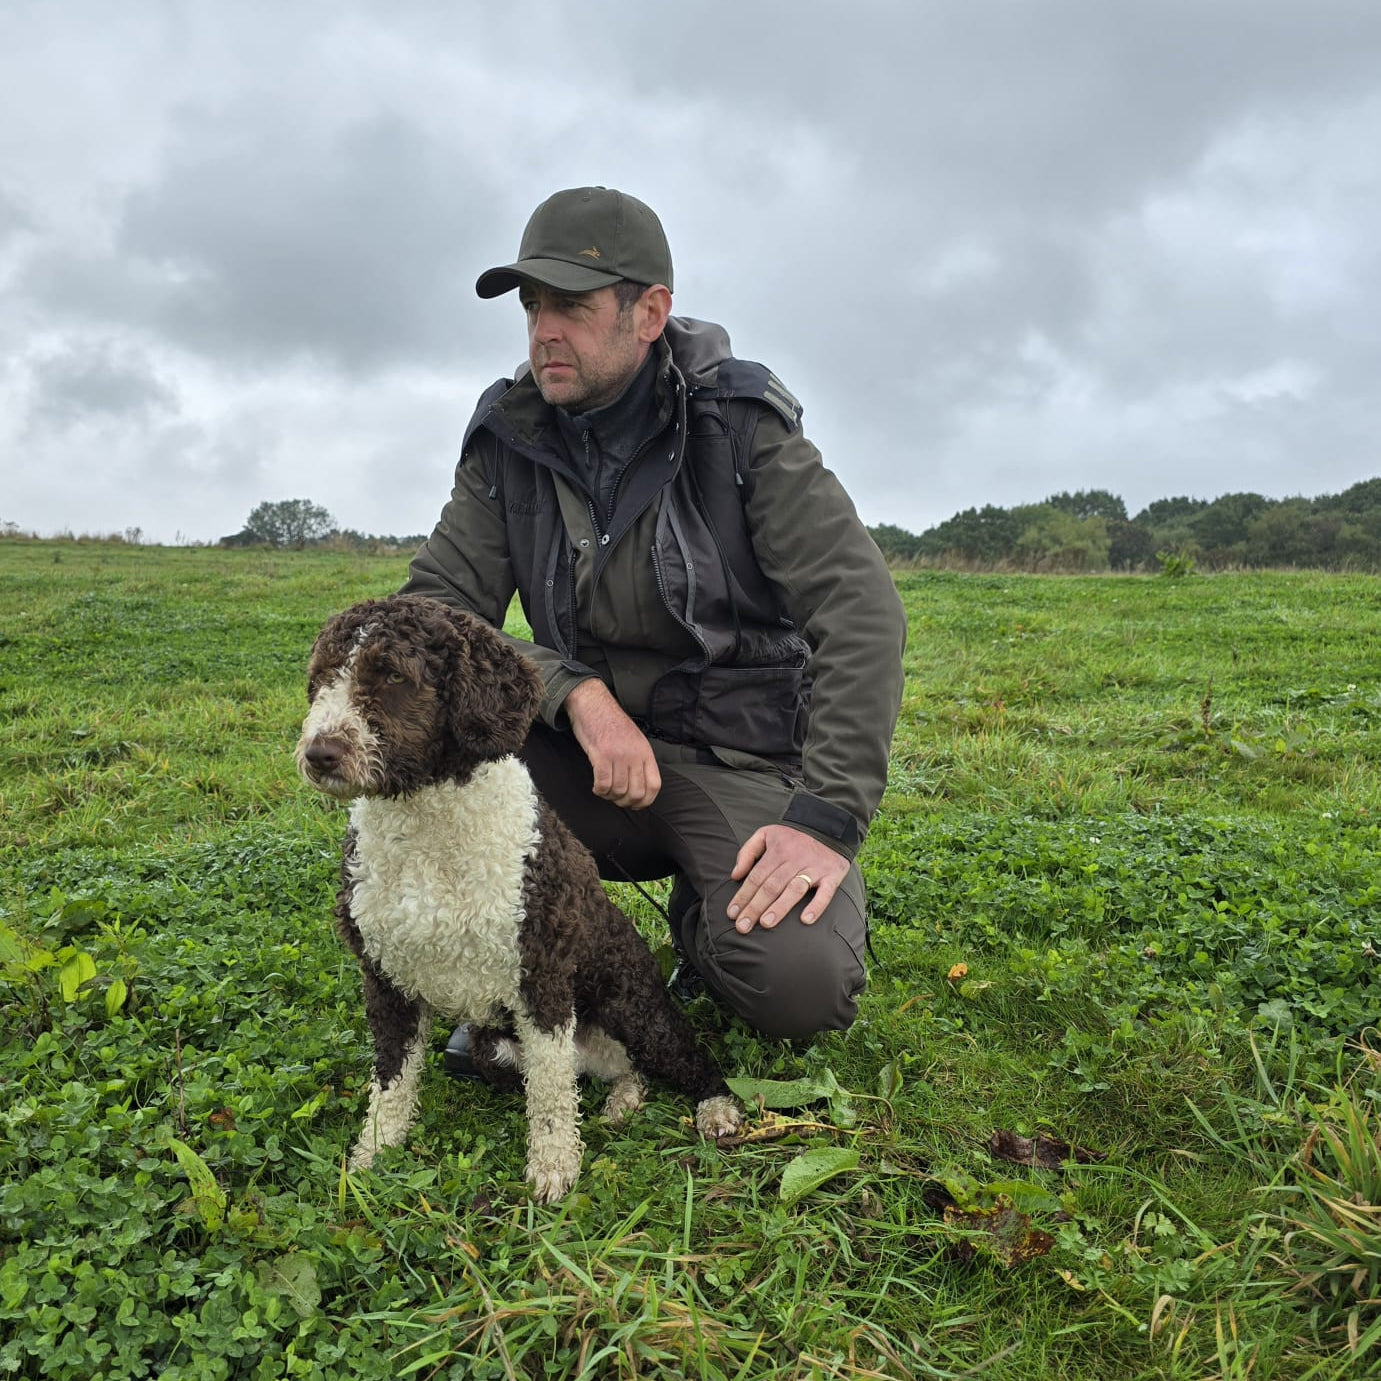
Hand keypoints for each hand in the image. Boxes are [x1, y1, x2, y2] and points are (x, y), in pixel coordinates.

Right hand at [564, 679, 661, 808]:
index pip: (654, 785)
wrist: (593, 704)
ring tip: (604, 790)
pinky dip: (599, 790)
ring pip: (618, 791)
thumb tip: (639, 785)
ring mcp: (618, 755)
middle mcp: (634, 755)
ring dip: (609, 796)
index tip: (636, 804)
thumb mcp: (634, 740)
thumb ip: (639, 760)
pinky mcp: (600, 755)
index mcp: (645, 752)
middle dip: (625, 802)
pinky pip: (603, 784)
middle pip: (636, 793)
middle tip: (616, 798)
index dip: (646, 801)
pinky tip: (596, 786)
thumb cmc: (611, 723)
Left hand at [727, 824, 848, 933]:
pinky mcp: (832, 875)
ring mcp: (814, 868)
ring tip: (766, 924)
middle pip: (772, 886)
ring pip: (794, 889)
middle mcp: (795, 860)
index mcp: (777, 851)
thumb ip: (747, 852)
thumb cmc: (792, 838)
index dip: (743, 896)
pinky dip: (816, 906)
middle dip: (755, 907)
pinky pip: (825, 892)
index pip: (756, 877)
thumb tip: (735, 875)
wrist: (828, 829)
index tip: (732, 914)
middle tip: (743, 926)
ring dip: (780, 907)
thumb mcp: (766, 834)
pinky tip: (806, 919)